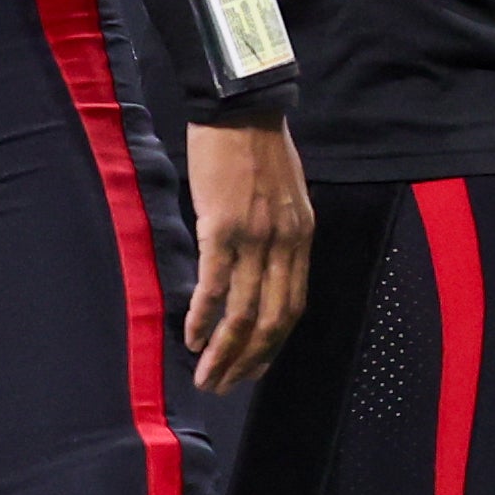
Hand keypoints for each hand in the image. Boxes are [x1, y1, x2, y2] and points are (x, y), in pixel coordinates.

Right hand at [180, 117, 312, 392]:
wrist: (242, 109)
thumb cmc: (258, 146)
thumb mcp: (287, 194)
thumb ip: (280, 232)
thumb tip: (264, 264)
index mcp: (301, 237)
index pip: (293, 305)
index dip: (273, 343)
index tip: (254, 368)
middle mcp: (284, 244)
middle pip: (271, 319)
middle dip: (248, 360)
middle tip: (225, 386)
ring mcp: (255, 238)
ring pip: (243, 311)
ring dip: (224, 351)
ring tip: (207, 377)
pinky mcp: (222, 228)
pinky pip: (216, 285)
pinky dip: (205, 317)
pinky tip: (193, 337)